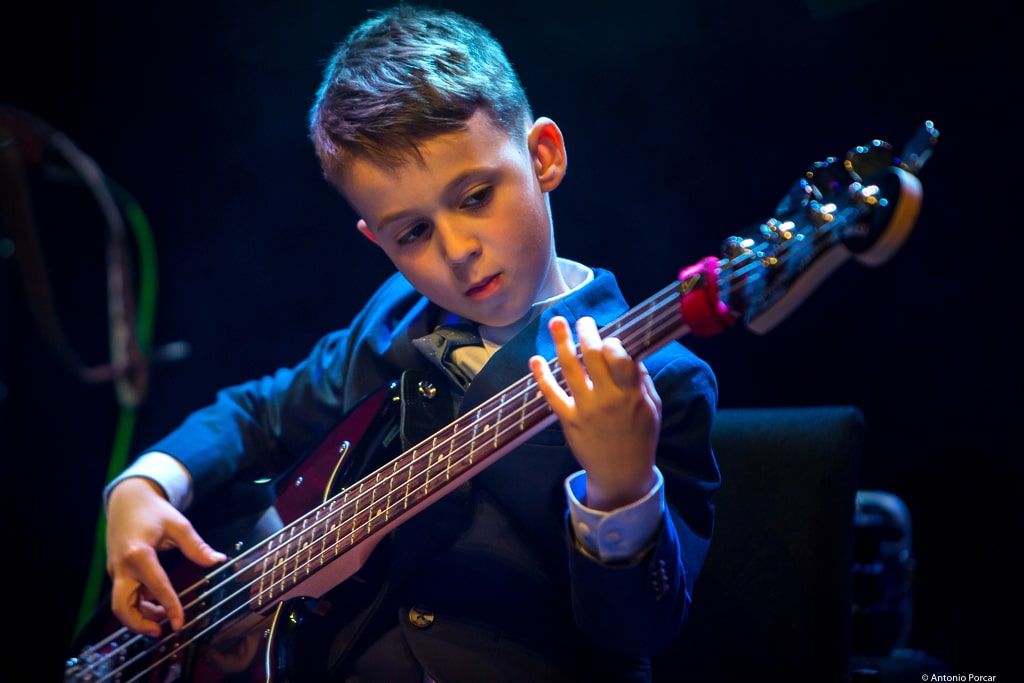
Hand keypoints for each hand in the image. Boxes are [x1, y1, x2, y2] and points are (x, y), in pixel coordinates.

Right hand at [105, 477, 226, 635]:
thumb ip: (197, 546)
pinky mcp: (117, 572)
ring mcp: (116, 571)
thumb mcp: (178, 524)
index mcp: (139, 554)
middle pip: (122, 606)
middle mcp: (123, 566)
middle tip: (162, 632)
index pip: (156, 587)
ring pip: (122, 605)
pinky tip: (157, 605)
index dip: (170, 607)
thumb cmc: (153, 510)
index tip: (180, 623)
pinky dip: (139, 604)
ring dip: (141, 616)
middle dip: (140, 624)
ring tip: (163, 618)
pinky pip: (125, 595)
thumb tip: (217, 561)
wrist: (127, 499)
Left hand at [529, 316, 660, 509]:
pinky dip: (542, 376)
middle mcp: (607, 398)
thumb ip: (642, 381)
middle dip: (586, 332)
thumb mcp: (652, 408)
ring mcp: (585, 409)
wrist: (621, 474)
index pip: (620, 358)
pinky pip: (552, 394)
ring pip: (571, 368)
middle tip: (583, 321)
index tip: (609, 337)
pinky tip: (535, 360)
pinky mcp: (568, 420)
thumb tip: (632, 354)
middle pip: (593, 356)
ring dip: (561, 342)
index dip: (612, 341)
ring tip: (556, 322)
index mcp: (630, 394)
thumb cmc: (640, 438)